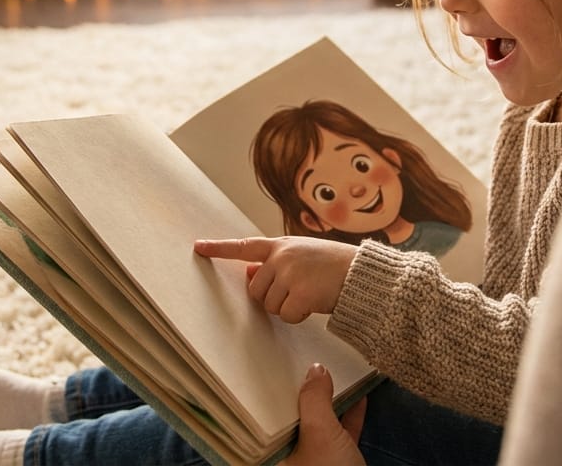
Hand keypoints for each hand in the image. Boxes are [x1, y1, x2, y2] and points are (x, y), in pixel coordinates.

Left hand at [194, 236, 355, 322]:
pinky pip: (286, 316)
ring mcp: (290, 274)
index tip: (198, 247)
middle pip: (256, 290)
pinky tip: (315, 304)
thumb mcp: (304, 255)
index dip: (219, 248)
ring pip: (270, 305)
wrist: (363, 274)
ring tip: (310, 294)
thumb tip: (249, 274)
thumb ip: (277, 263)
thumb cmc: (335, 266)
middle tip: (298, 291)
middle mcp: (282, 257)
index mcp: (282, 245)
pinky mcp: (299, 293)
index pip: (245, 246)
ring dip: (288, 307)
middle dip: (273, 297)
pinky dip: (299, 316)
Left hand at [281, 363, 366, 465]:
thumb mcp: (319, 432)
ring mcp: (317, 458)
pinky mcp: (339, 461)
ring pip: (323, 421)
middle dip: (310, 390)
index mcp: (275, 451)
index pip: (272, 410)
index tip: (291, 363)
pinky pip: (343, 431)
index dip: (282, 386)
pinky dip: (351, 414)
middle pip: (299, 413)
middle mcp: (292, 454)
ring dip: (333, 399)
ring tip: (338, 373)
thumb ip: (314, 400)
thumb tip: (316, 370)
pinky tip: (360, 395)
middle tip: (315, 363)